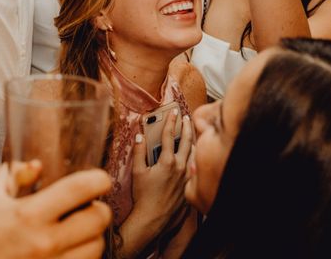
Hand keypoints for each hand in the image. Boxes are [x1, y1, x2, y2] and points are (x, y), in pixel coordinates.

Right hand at [0, 164, 111, 258]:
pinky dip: (84, 256)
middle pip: (98, 219)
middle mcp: (44, 242)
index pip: (79, 189)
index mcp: (29, 215)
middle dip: (98, 209)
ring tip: (81, 232)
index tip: (101, 179)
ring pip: (96, 247)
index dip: (98, 180)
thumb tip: (37, 164)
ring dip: (93, 236)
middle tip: (89, 207)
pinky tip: (72, 250)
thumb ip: (15, 175)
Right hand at [119, 111, 193, 255]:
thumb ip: (138, 151)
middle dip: (187, 127)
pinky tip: (191, 155)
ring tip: (192, 133)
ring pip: (192, 153)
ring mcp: (186, 176)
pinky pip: (193, 166)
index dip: (170, 121)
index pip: (169, 135)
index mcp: (167, 161)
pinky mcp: (188, 185)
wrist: (153, 218)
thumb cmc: (143, 196)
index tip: (173, 112)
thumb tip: (139, 136)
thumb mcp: (137, 172)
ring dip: (192, 141)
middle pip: (186, 141)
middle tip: (187, 117)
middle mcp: (180, 167)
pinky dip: (192, 157)